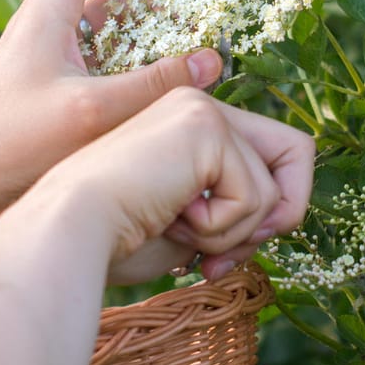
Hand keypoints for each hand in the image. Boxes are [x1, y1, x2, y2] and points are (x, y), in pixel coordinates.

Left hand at [0, 0, 224, 211]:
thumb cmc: (13, 146)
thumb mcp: (94, 112)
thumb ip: (157, 84)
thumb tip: (215, 58)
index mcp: (49, 7)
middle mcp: (47, 17)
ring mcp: (48, 46)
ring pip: (107, 7)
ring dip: (149, 5)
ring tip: (193, 21)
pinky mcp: (51, 76)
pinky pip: (100, 44)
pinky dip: (133, 43)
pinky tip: (161, 65)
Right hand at [36, 87, 314, 282]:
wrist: (67, 234)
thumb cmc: (112, 240)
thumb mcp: (191, 228)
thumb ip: (236, 212)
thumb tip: (286, 214)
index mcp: (189, 126)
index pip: (273, 158)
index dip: (265, 215)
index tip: (216, 259)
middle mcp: (199, 105)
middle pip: (297, 155)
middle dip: (272, 220)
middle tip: (219, 257)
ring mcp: (202, 109)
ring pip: (273, 190)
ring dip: (232, 235)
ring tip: (177, 229)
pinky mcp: (205, 126)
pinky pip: (255, 197)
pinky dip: (221, 229)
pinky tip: (173, 218)